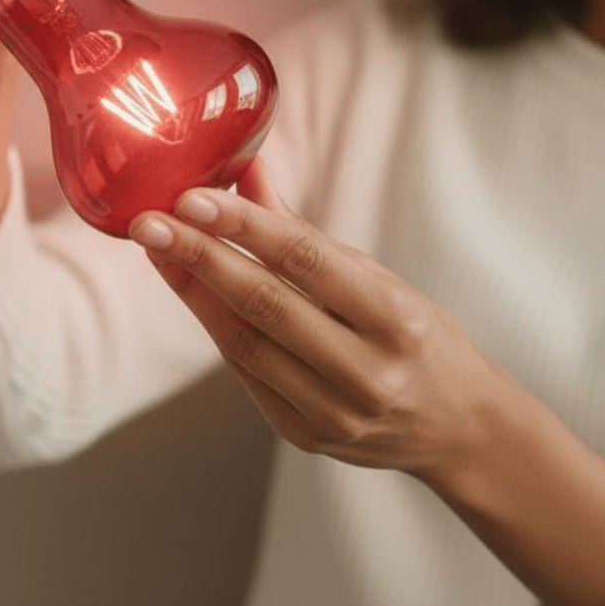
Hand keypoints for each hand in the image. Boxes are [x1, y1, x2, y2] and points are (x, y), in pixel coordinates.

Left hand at [128, 158, 497, 481]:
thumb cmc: (415, 333)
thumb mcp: (378, 276)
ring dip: (192, 290)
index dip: (244, 227)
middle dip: (198, 257)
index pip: (307, 263)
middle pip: (265, 306)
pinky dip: (212, 324)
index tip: (191, 197)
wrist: (457, 427)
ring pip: (244, 344)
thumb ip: (304, 232)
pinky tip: (186, 286)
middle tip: (147, 220)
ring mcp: (335, 414)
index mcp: (398, 320)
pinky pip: (245, 373)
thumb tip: (244, 168)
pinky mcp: (305, 437)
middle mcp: (369, 373)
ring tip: (155, 246)